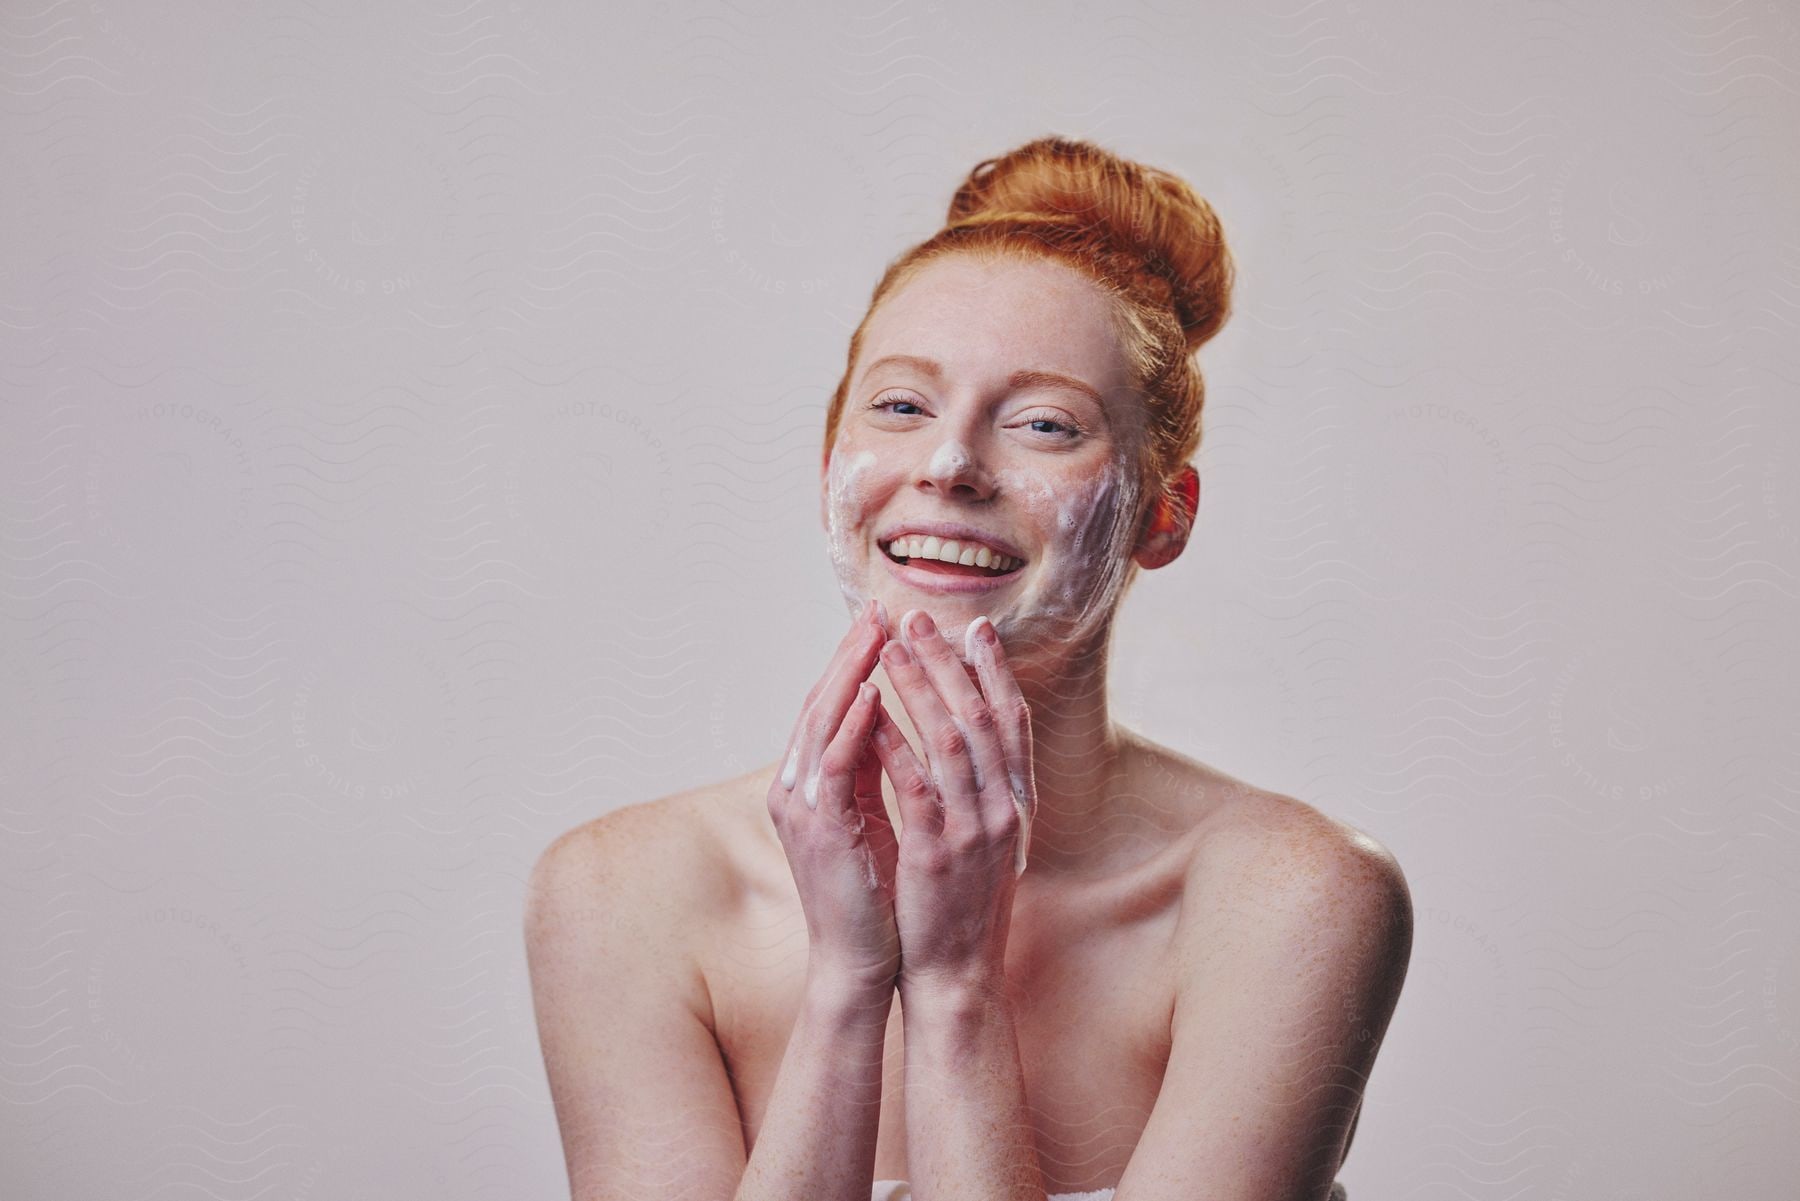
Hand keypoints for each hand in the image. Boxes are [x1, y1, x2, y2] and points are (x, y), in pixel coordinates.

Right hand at [767, 597, 901, 991]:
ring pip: (822, 723)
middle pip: (819, 703)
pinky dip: (852, 727)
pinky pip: (835, 766)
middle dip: (849, 654)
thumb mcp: (870, 819)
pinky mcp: (821, 830)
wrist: (861, 962)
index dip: (852, 662)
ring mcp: (802, 808)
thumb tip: (885, 719)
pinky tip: (872, 694)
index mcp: (808, 786)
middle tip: (879, 609)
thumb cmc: (874, 894)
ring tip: (878, 633)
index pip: (828, 707)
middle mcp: (795, 789)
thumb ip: (869, 771)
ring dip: (850, 674)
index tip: (882, 622)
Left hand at [869, 608, 1037, 1000]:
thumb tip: (971, 736)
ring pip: (951, 740)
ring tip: (889, 648)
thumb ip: (983, 789)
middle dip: (949, 662)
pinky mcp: (935, 852)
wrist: (956, 973)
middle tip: (918, 618)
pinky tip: (869, 713)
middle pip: (981, 716)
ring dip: (919, 689)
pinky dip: (893, 745)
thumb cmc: (961, 905)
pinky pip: (913, 787)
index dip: (994, 671)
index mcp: (1015, 803)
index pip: (1013, 721)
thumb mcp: (985, 839)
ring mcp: (972, 830)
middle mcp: (1002, 809)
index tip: (976, 628)